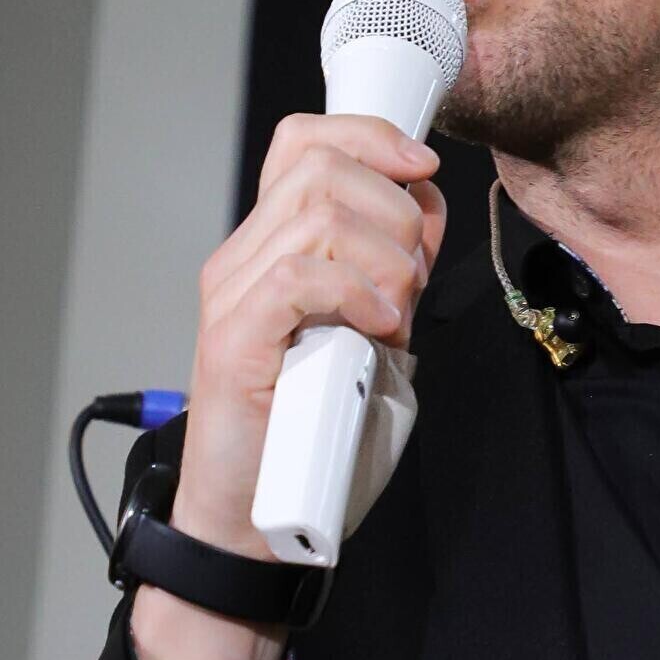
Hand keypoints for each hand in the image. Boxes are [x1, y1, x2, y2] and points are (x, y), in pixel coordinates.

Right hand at [129, 115, 443, 659]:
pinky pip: (302, 276)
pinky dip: (358, 294)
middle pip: (325, 169)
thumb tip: (426, 215)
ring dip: (387, 260)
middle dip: (398, 214)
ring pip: (321, 214)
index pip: (307, 142)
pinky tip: (377, 331)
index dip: (373, 139)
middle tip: (413, 283)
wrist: (254, 520)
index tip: (423, 173)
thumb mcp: (370, 334)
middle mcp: (243, 259)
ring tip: (394, 318)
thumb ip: (390, 272)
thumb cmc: (312, 435)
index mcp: (272, 247)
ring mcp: (234, 295)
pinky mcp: (235, 339)